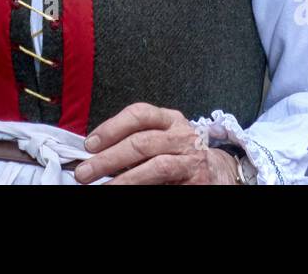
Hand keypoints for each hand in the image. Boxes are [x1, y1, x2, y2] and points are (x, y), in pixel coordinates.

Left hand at [73, 103, 240, 184]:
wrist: (221, 170)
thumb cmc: (182, 152)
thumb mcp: (163, 136)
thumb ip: (135, 140)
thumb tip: (96, 154)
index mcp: (170, 119)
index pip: (139, 114)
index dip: (111, 128)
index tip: (89, 144)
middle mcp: (182, 136)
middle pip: (142, 142)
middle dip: (109, 158)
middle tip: (85, 172)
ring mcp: (191, 160)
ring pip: (155, 167)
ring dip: (125, 180)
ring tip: (103, 189)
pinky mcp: (197, 182)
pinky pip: (166, 185)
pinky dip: (144, 188)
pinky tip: (128, 192)